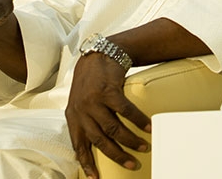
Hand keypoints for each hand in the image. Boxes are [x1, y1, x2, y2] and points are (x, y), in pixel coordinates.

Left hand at [65, 53, 150, 178]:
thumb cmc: (90, 82)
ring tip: (143, 146)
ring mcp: (94, 101)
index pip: (79, 144)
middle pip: (99, 140)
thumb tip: (98, 143)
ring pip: (114, 129)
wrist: (97, 55)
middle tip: (131, 164)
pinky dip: (138, 120)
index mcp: (73, 116)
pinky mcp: (108, 91)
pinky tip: (147, 126)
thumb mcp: (79, 102)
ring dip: (130, 140)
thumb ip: (85, 120)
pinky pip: (126, 111)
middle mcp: (81, 110)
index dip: (87, 163)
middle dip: (117, 155)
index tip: (95, 178)